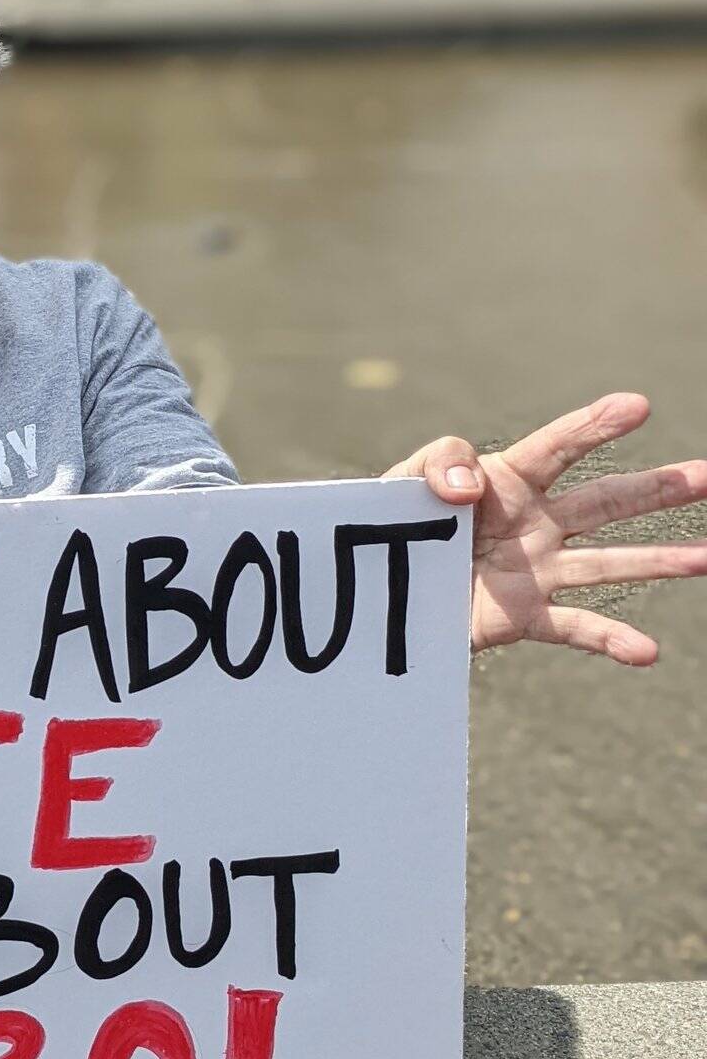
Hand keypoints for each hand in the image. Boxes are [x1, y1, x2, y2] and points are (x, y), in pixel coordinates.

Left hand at [383, 394, 706, 661]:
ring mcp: (537, 569)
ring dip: (661, 560)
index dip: (595, 425)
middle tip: (706, 475)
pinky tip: (647, 653)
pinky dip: (612, 642)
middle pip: (606, 501)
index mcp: (510, 480)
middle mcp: (536, 522)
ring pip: (609, 563)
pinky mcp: (524, 616)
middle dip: (658, 488)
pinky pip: (576, 628)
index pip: (559, 447)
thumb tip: (473, 485)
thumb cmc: (398, 525)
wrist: (384, 590)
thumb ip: (440, 465)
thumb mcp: (406, 482)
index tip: (638, 405)